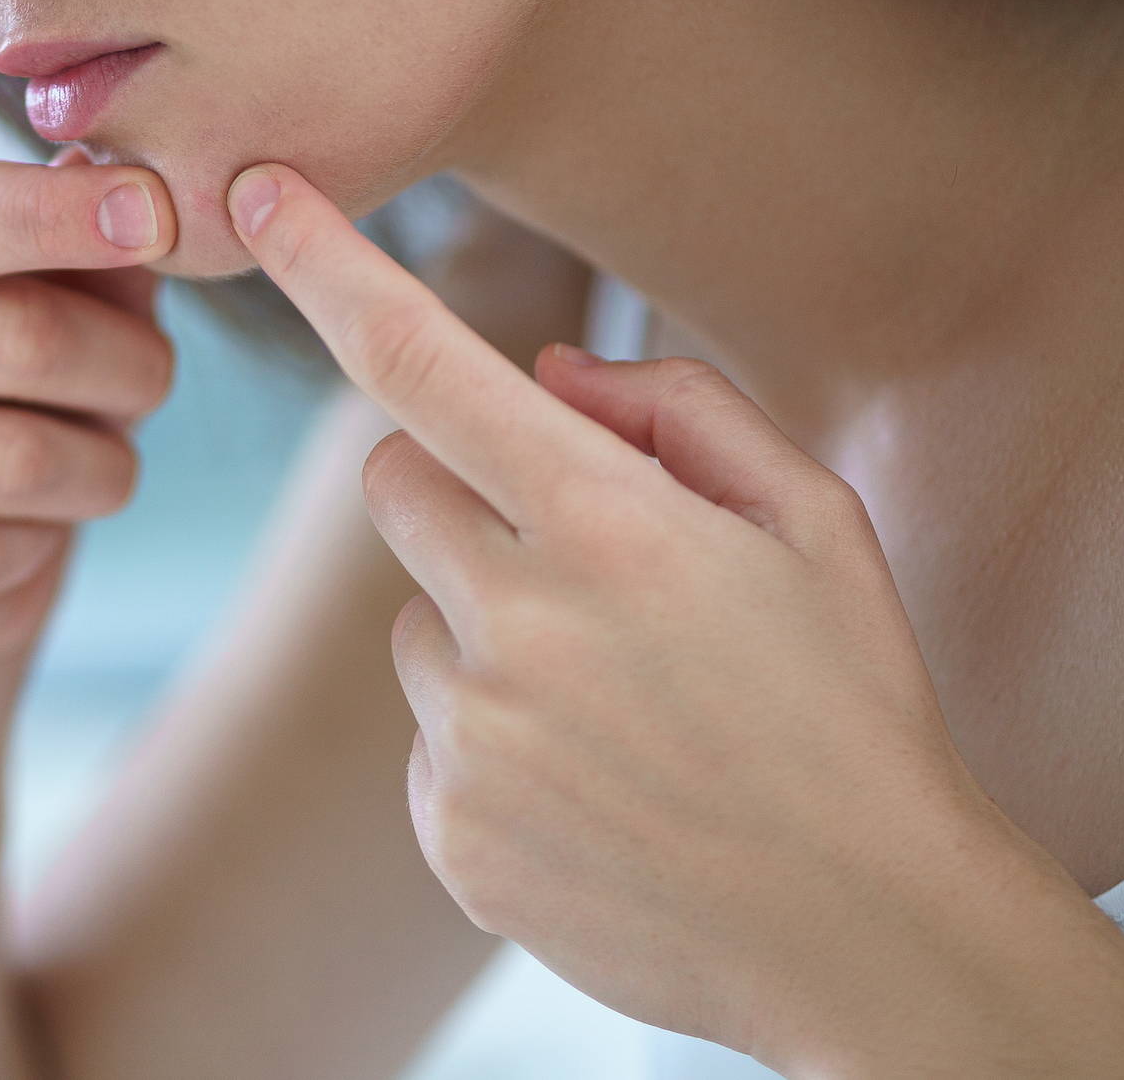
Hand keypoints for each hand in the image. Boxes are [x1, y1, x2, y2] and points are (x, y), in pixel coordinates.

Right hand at [0, 150, 176, 667]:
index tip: (155, 216)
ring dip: (99, 470)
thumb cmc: (19, 401)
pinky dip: (36, 550)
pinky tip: (23, 538)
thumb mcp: (73, 305)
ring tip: (100, 469)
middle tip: (154, 382)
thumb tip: (117, 182)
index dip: (56, 217)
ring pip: (9, 462)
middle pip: (9, 334)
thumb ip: (96, 250)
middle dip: (126, 366)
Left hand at [223, 162, 1062, 1061]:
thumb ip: (679, 410)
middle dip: (459, 484)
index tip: (256, 190)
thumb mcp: (815, 522)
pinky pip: (430, 738)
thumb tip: (544, 374)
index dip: (327, 265)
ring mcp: (475, 741)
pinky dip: (493, 741)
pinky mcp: (452, 834)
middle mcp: (517, 626)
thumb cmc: (849, 703)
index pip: (421, 362)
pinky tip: (599, 782)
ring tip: (618, 701)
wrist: (867, 933)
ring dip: (486, 629)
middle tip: (574, 549)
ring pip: (416, 620)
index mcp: (609, 525)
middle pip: (395, 482)